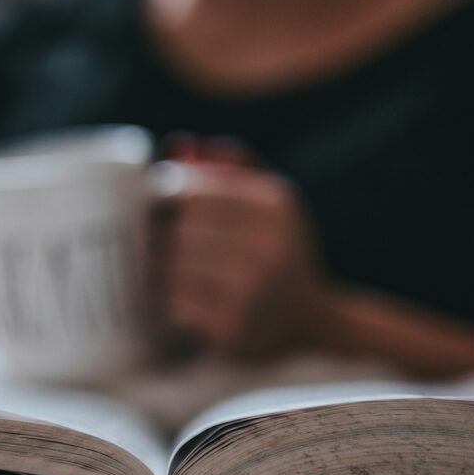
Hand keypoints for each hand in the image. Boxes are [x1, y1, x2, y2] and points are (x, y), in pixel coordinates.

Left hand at [155, 148, 327, 358]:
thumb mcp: (272, 201)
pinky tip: (184, 300)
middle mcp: (266, 245)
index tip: (162, 211)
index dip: (164, 199)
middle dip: (162, 236)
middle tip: (161, 245)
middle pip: (178, 229)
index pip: (190, 190)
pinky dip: (170, 300)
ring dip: (162, 269)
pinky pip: (174, 302)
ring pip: (172, 266)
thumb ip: (229, 166)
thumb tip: (177, 146)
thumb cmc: (280, 252)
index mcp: (273, 205)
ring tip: (172, 272)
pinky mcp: (231, 328)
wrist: (313, 323)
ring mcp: (249, 290)